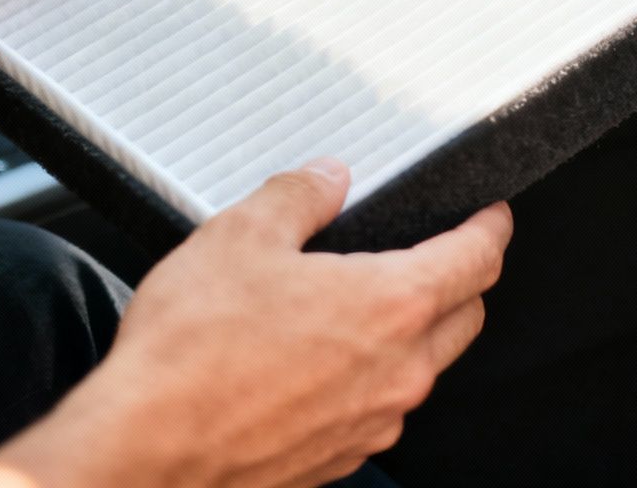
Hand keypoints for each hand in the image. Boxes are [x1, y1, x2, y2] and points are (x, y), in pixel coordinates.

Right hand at [0, 160, 512, 487]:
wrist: (145, 450)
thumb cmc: (190, 354)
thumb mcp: (240, 237)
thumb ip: (298, 195)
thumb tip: (327, 178)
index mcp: (392, 305)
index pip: (478, 259)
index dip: (491, 227)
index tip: (491, 215)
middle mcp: (398, 371)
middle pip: (465, 316)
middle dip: (462, 280)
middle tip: (435, 254)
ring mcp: (373, 422)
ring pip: (424, 368)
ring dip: (412, 335)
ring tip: (359, 308)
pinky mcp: (339, 458)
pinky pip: (378, 410)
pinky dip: (369, 380)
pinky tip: (320, 362)